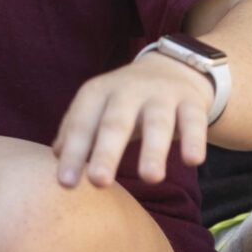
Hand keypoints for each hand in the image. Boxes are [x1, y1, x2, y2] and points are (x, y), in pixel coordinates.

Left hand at [53, 53, 213, 188]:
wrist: (172, 67)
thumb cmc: (125, 100)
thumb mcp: (98, 108)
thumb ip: (77, 131)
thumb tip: (57, 157)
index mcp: (98, 92)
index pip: (82, 123)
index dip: (74, 153)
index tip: (65, 184)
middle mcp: (128, 90)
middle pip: (116, 122)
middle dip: (107, 152)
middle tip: (99, 182)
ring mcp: (161, 94)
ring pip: (157, 122)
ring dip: (153, 149)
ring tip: (151, 178)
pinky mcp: (191, 102)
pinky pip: (193, 120)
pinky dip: (194, 139)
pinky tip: (192, 161)